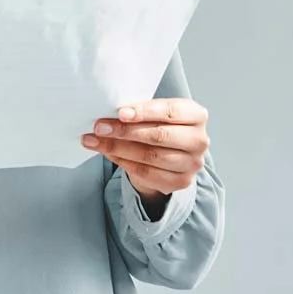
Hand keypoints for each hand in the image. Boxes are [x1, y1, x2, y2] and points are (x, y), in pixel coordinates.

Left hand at [82, 98, 209, 208]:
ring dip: (117, 148)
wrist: (167, 154)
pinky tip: (106, 153)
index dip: (144, 112)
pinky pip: (146, 172)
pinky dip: (122, 162)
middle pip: (159, 136)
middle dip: (125, 131)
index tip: (120, 112)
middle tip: (99, 127)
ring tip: (93, 140)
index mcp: (196, 116)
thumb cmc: (157, 126)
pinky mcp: (180, 181)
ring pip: (150, 156)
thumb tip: (108, 115)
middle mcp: (199, 140)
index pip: (171, 112)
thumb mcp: (153, 113)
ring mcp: (192, 163)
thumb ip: (138, 112)